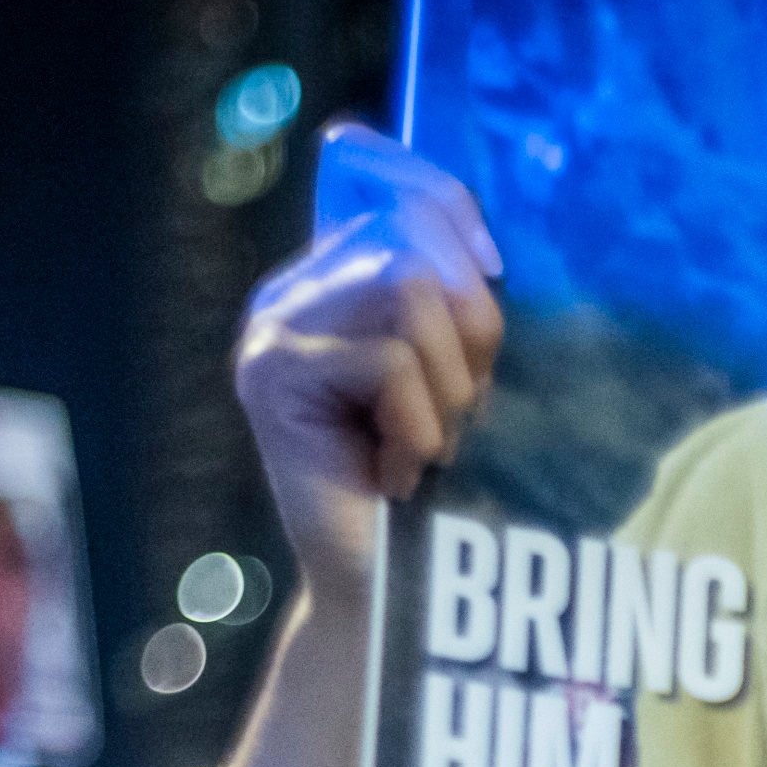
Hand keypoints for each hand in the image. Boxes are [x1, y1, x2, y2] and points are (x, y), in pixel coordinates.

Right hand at [234, 123, 504, 605]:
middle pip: (411, 242)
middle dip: (469, 332)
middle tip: (455, 410)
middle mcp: (291, 291)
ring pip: (407, 291)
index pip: (384, 182)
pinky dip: (420, 427)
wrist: (387, 585)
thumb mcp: (456, 370)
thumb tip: (466, 235)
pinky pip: (392, 363)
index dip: (448, 205)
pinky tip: (393, 471)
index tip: (494, 266)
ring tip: (421, 442)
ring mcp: (273, 329)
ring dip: (448, 384)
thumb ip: (452, 293)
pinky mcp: (272, 373)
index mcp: (332, 277)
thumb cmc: (430, 479)